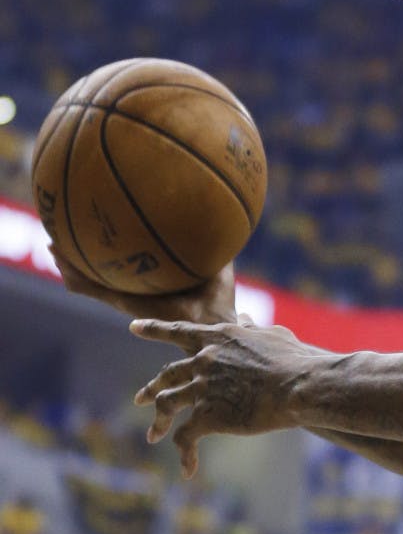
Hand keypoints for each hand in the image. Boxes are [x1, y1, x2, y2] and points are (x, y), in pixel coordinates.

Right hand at [51, 246, 237, 325]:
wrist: (213, 321)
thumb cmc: (217, 295)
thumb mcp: (214, 259)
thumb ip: (212, 240)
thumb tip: (216, 212)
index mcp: (152, 279)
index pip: (127, 264)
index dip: (111, 250)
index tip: (99, 229)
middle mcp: (135, 289)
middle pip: (101, 272)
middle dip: (83, 255)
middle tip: (66, 235)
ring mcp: (127, 298)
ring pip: (89, 281)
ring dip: (70, 265)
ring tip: (54, 245)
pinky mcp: (125, 305)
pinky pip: (94, 290)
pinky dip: (77, 278)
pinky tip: (64, 262)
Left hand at [130, 319, 316, 477]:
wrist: (298, 385)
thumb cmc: (293, 358)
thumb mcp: (272, 335)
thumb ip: (253, 328)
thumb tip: (246, 318)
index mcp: (218, 338)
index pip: (178, 331)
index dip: (153, 329)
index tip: (134, 327)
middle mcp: (204, 360)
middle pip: (167, 374)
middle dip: (152, 387)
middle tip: (140, 398)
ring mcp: (202, 387)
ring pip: (166, 404)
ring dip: (158, 422)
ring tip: (153, 435)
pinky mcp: (207, 416)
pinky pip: (185, 437)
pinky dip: (184, 454)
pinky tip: (188, 469)